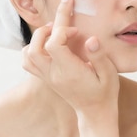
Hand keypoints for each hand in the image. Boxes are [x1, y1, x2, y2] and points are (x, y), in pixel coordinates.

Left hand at [22, 0, 119, 117]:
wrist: (95, 112)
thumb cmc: (105, 92)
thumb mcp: (109, 74)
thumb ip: (99, 56)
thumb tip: (91, 39)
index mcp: (69, 72)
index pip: (53, 45)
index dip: (63, 31)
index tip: (77, 31)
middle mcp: (54, 75)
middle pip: (35, 48)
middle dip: (45, 30)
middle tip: (60, 23)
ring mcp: (48, 78)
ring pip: (28, 55)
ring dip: (36, 39)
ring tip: (52, 32)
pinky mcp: (46, 79)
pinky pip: (28, 62)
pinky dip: (32, 49)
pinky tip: (47, 45)